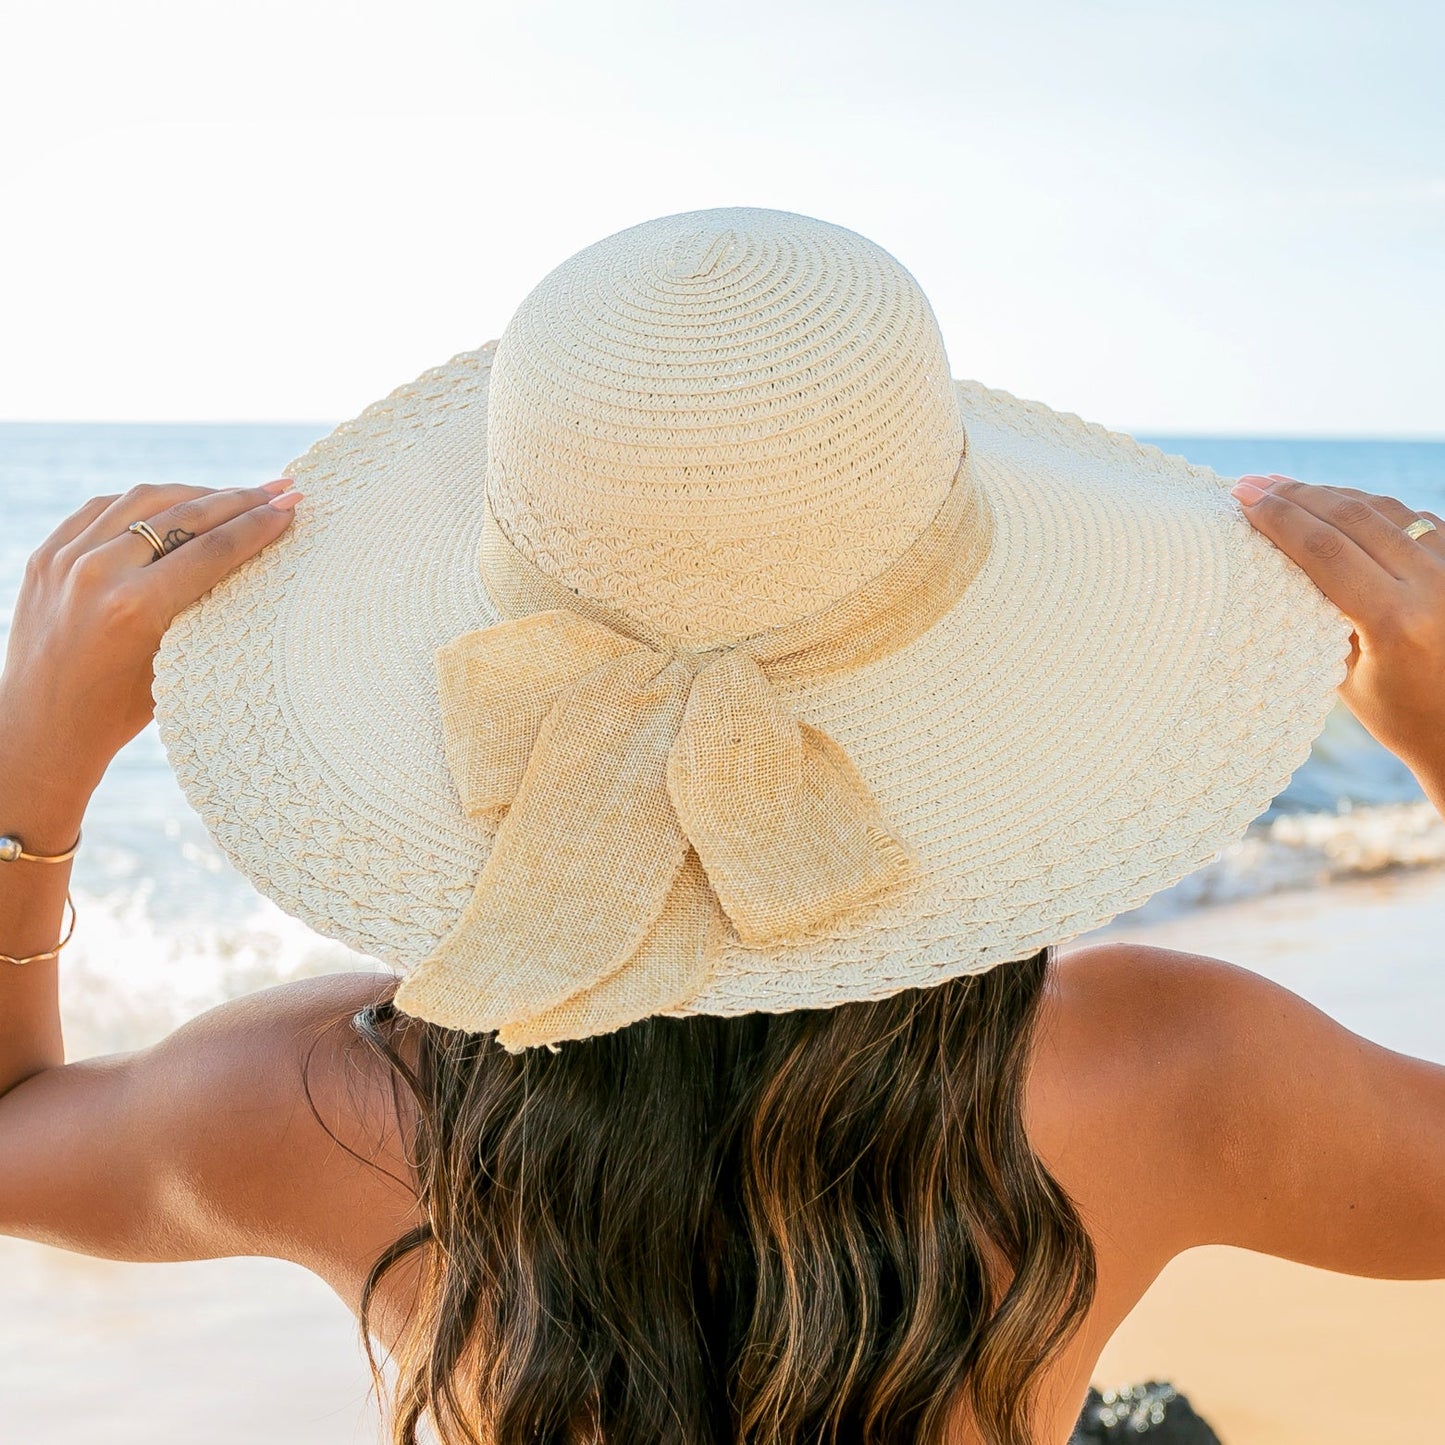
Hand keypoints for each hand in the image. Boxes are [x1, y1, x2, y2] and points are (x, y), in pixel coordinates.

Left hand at [1, 480, 300, 800]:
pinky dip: (144, 504)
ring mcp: (65, 559)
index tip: (291, 507)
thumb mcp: (175, 662)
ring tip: (231, 495)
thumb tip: (249, 556)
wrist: (42, 730)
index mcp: (134, 608)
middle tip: (277, 489)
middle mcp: (97, 574)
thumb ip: (203, 607)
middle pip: (185, 515)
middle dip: (239, 499)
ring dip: (195, 493)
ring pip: (143, 501)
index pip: (213, 549)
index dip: (258, 525)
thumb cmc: (119, 713)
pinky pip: (102, 509)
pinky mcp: (45, 555)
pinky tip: (175, 504)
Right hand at [1231, 473, 1444, 778]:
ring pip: (1383, 509)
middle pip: (1352, 518)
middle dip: (1296, 496)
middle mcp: (1433, 584)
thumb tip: (1282, 566)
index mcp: (1395, 620)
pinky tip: (1335, 504)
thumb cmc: (1404, 719)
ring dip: (1329, 494)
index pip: (1325, 550)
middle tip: (1251, 484)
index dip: (1279, 519)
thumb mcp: (1347, 680)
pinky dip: (1367, 507)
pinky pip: (1411, 518)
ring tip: (1285, 488)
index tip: (1242, 499)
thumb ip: (1322, 619)